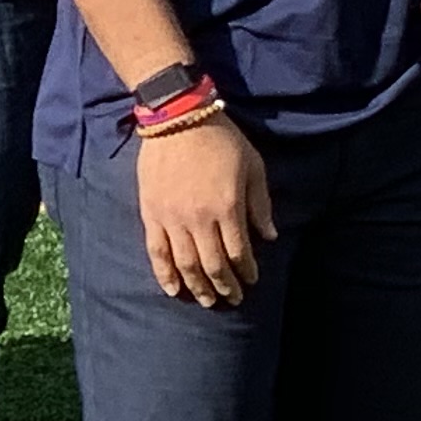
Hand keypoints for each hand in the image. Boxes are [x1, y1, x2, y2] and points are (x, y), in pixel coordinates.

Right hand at [138, 115, 274, 307]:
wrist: (178, 119)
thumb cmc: (223, 141)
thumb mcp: (253, 168)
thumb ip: (260, 205)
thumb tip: (270, 237)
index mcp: (228, 208)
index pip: (239, 252)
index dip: (246, 271)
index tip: (251, 281)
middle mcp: (199, 219)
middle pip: (212, 264)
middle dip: (224, 286)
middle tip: (232, 300)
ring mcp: (172, 218)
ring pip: (185, 264)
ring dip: (197, 286)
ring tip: (207, 301)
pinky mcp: (151, 213)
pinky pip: (156, 251)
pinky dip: (164, 274)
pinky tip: (173, 289)